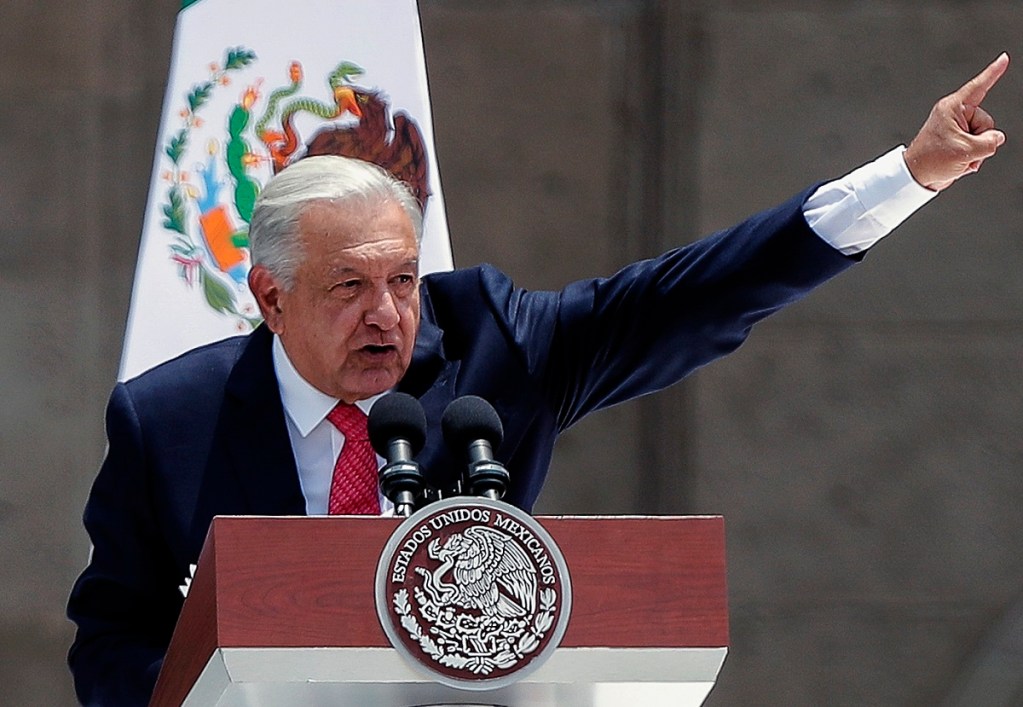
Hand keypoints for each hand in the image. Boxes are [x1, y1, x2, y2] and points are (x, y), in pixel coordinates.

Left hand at [904, 53, 1008, 191]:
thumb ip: (990, 142)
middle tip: (962, 151)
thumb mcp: (965, 151)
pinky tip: (960, 162)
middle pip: (986, 121)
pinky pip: (977, 145)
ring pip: (984, 136)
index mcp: (952, 108)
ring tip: (958, 158)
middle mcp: (954, 115)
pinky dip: (973, 156)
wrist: (916, 177)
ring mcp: (956, 128)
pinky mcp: (958, 140)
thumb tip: (996, 138)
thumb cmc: (930, 161)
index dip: (993, 72)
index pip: (978, 87)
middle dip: (980, 139)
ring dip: (976, 151)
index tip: (1003, 59)